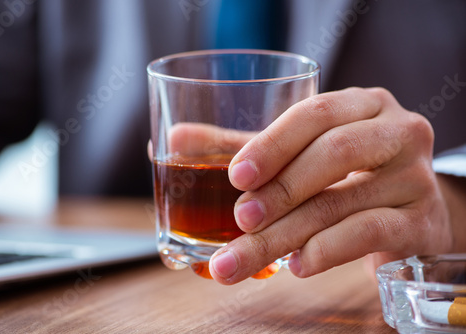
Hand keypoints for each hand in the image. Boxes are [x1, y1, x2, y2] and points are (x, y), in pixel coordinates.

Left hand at [208, 87, 460, 284]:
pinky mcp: (423, 220)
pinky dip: (327, 250)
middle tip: (240, 219)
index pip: (315, 114)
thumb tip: (176, 138)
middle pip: (333, 155)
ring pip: (343, 201)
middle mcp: (397, 131)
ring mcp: (415, 176)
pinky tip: (297, 264)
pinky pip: (371, 232)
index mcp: (362, 105)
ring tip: (245, 254)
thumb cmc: (350, 173)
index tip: (236, 177)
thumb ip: (245, 146)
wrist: (412, 209)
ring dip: (287, 232)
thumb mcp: (304, 152)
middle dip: (280, 191)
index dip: (272, 144)